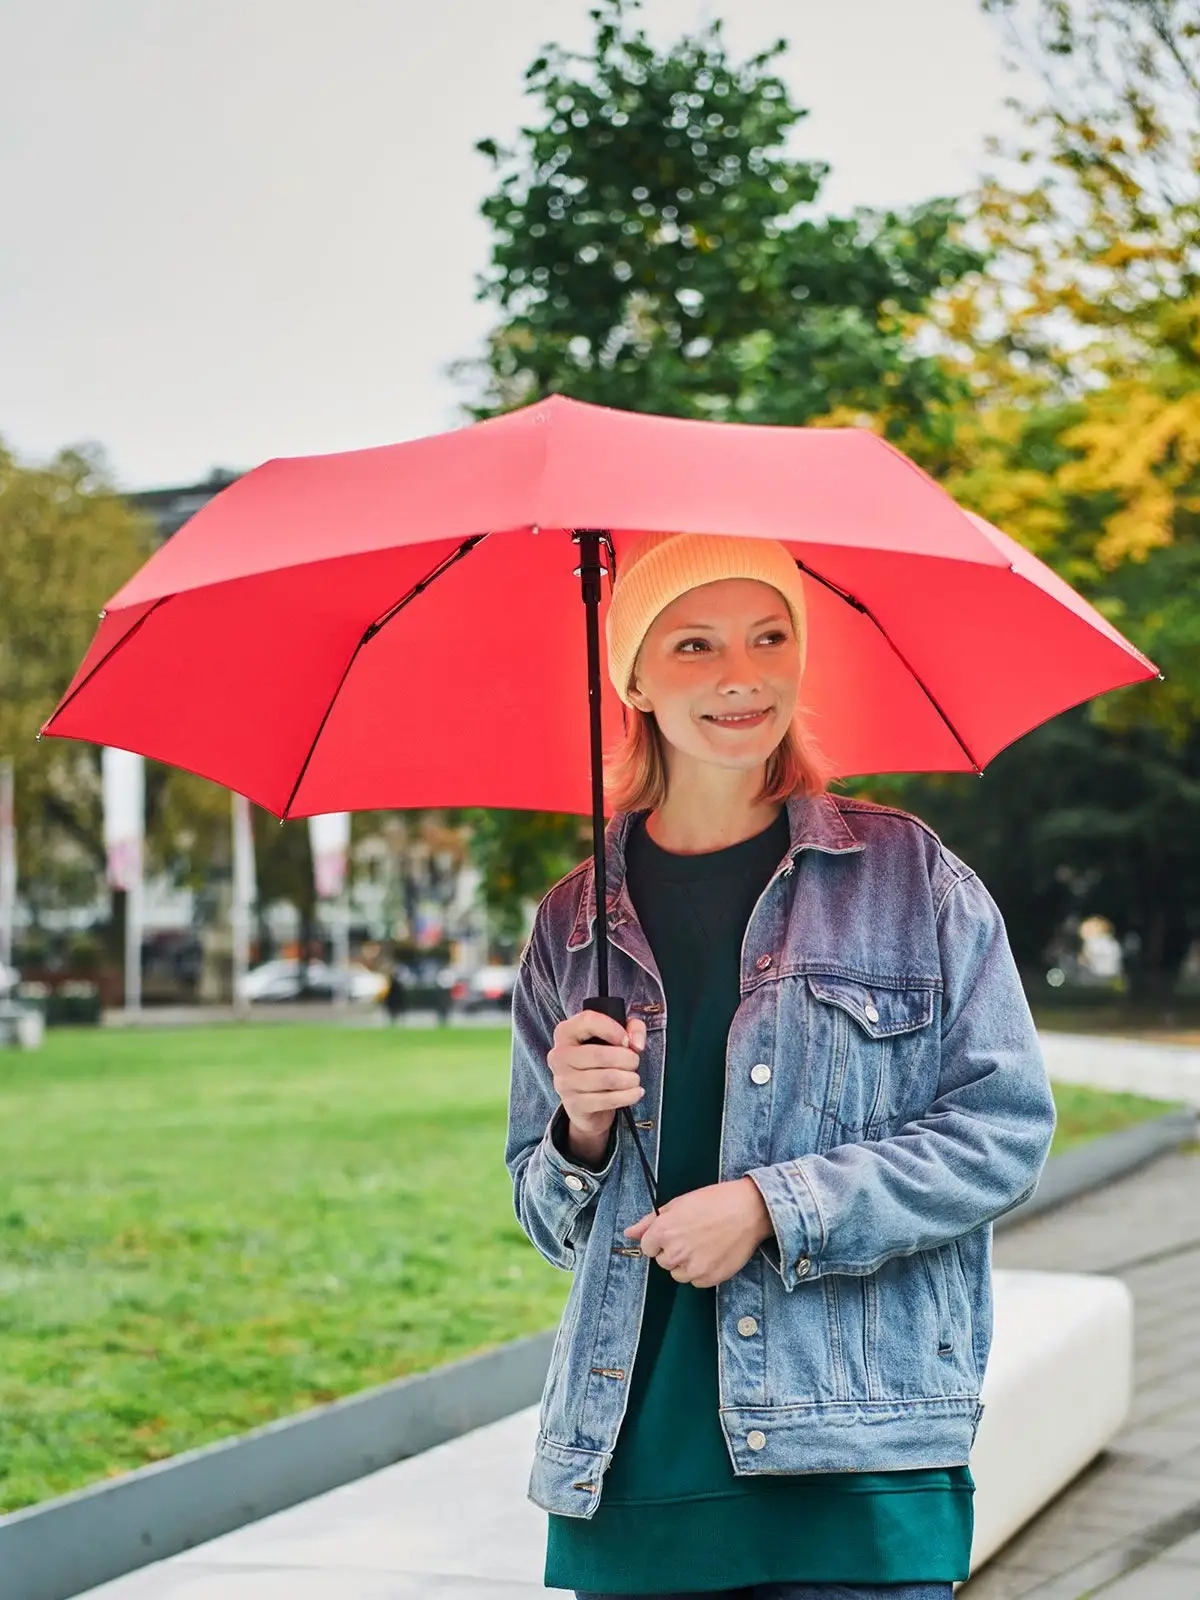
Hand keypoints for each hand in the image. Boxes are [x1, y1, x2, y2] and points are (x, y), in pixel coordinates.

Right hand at [548, 1009, 647, 1151]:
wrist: (586, 1100)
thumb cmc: (600, 1062)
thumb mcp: (616, 1038)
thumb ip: (633, 1029)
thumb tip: (636, 1044)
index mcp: (565, 1033)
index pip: (588, 1021)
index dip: (613, 1029)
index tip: (627, 1040)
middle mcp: (559, 1056)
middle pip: (600, 1055)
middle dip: (627, 1059)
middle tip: (635, 1062)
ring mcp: (564, 1082)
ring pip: (607, 1078)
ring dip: (630, 1079)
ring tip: (634, 1078)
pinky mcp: (574, 1104)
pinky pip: (607, 1100)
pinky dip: (628, 1096)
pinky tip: (634, 1092)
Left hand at [625, 1177, 773, 1288]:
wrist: (749, 1210)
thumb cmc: (714, 1201)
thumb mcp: (678, 1204)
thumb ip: (649, 1222)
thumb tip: (628, 1233)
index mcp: (663, 1231)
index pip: (647, 1247)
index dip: (659, 1239)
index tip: (674, 1232)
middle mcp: (675, 1252)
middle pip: (663, 1262)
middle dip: (672, 1251)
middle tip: (692, 1235)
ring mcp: (693, 1268)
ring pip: (678, 1274)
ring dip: (686, 1264)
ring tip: (704, 1244)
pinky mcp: (710, 1278)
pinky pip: (696, 1281)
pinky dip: (702, 1271)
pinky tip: (713, 1254)